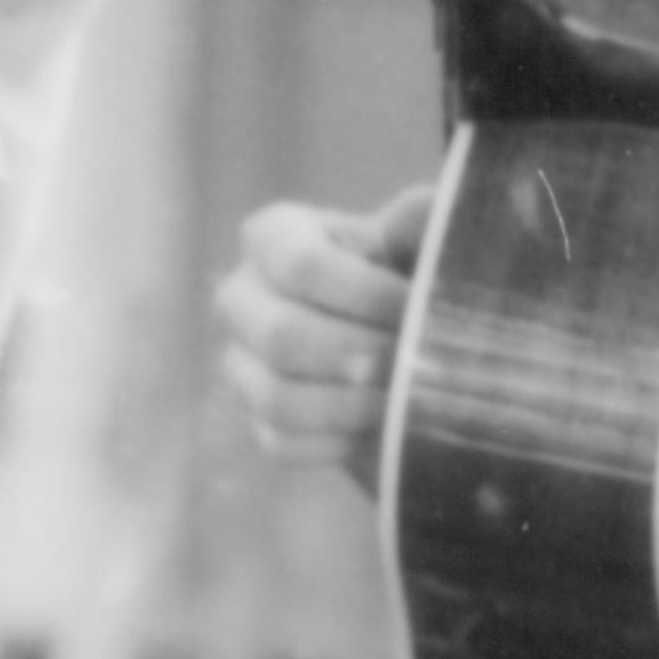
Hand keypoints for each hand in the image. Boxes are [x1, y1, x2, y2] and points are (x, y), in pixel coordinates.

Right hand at [213, 184, 435, 489]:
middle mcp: (241, 298)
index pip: (300, 265)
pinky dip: (336, 443)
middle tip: (410, 365)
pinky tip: (381, 432)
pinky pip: (283, 442)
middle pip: (280, 336)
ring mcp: (242, 364)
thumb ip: (417, 222)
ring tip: (402, 403)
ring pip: (276, 397)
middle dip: (357, 354)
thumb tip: (415, 215)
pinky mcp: (261, 422)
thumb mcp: (415, 238)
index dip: (364, 293)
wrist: (405, 340)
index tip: (416, 309)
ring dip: (349, 406)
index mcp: (272, 237)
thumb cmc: (408, 273)